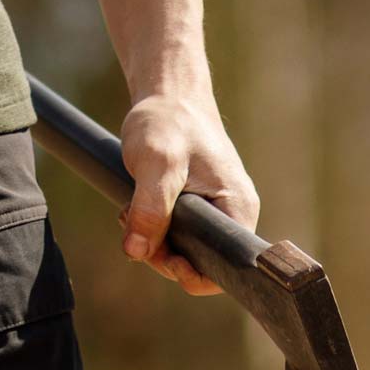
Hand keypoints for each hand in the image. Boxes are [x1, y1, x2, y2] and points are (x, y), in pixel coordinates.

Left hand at [116, 89, 260, 295]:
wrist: (168, 95)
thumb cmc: (170, 121)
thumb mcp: (157, 162)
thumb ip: (150, 207)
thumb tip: (137, 252)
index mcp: (237, 209)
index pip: (225, 269)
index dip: (192, 274)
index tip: (162, 255)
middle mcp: (231, 214)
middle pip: (200, 264)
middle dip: (163, 255)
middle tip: (136, 227)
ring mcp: (212, 211)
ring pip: (182, 250)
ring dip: (152, 240)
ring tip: (132, 211)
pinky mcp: (194, 206)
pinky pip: (174, 233)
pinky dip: (151, 227)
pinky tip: (135, 206)